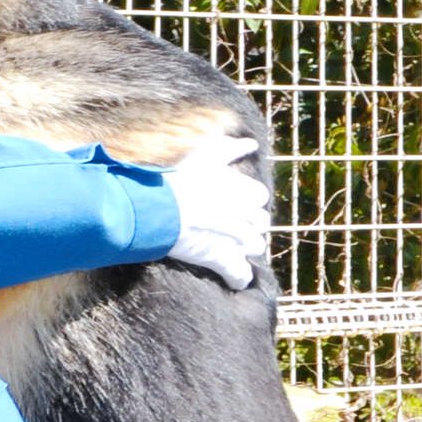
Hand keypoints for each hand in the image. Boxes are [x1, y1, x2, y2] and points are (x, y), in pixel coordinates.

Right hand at [162, 132, 268, 289]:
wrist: (161, 209)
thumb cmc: (181, 179)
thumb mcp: (207, 153)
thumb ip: (232, 147)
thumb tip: (252, 143)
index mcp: (248, 192)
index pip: (260, 197)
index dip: (246, 200)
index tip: (230, 201)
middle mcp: (250, 217)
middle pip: (260, 224)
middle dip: (247, 224)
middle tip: (225, 224)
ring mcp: (240, 241)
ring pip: (255, 248)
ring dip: (243, 248)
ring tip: (224, 246)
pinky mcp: (225, 261)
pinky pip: (241, 276)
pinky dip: (237, 277)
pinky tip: (230, 276)